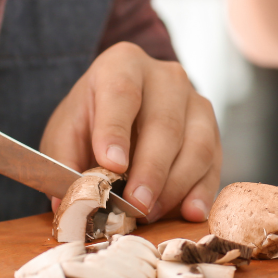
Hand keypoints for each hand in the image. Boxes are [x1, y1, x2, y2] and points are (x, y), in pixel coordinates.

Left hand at [40, 43, 220, 222]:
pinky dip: (203, 191)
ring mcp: (195, 102)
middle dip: (151, 169)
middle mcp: (166, 77)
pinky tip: (189, 212)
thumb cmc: (93, 120)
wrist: (124, 108)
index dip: (116, 130)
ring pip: (197, 144)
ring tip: (151, 212)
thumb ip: (64, 162)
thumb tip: (72, 201)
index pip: (121, 93)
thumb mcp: (66, 132)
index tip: (112, 165)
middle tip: (136, 203)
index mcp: (122, 65)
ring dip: (176, 185)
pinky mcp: (213, 130)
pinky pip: (213, 162)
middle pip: (165, 123)